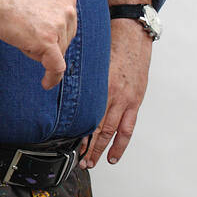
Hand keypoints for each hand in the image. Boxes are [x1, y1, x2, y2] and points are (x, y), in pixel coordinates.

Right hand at [0, 0, 77, 89]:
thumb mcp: (35, 0)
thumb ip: (48, 15)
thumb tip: (50, 39)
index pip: (66, 26)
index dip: (52, 35)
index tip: (43, 41)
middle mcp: (69, 10)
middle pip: (64, 41)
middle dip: (46, 44)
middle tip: (23, 34)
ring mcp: (59, 26)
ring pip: (55, 53)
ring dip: (37, 52)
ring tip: (18, 36)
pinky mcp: (48, 41)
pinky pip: (56, 67)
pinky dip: (52, 77)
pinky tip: (46, 83)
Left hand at [79, 20, 152, 167]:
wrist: (133, 33)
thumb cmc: (109, 43)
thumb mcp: (89, 60)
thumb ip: (79, 78)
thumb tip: (60, 90)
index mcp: (99, 85)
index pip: (86, 116)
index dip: (78, 133)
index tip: (68, 144)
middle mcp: (113, 95)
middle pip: (98, 128)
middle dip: (88, 148)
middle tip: (79, 162)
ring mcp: (127, 100)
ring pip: (113, 132)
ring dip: (102, 150)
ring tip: (92, 163)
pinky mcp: (136, 100)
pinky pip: (128, 127)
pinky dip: (121, 144)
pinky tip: (114, 156)